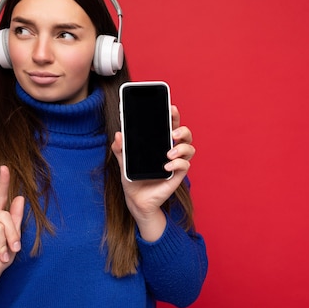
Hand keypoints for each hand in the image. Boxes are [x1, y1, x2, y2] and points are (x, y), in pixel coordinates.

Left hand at [111, 105, 194, 240]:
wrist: (135, 200)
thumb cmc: (133, 178)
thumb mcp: (123, 161)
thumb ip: (120, 148)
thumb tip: (118, 135)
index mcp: (160, 143)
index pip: (170, 125)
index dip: (173, 115)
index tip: (171, 107)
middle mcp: (171, 151)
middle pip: (185, 134)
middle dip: (183, 129)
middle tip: (173, 132)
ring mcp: (176, 163)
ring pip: (190, 148)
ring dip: (182, 147)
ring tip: (169, 153)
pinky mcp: (177, 176)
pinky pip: (185, 166)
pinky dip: (177, 164)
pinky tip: (166, 167)